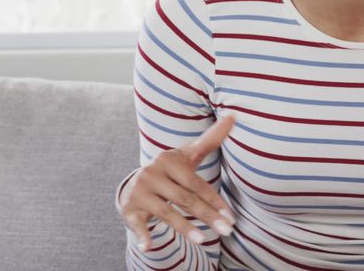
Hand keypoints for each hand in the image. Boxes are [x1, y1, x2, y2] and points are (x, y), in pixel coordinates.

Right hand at [120, 113, 238, 250]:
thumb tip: (234, 116)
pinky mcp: (129, 209)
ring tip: (203, 240)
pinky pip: (138, 223)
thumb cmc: (172, 170)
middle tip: (226, 230)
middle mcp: (152, 174)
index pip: (196, 183)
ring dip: (184, 227)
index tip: (231, 217)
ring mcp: (140, 192)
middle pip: (184, 199)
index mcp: (169, 160)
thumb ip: (211, 139)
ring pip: (166, 212)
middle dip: (207, 215)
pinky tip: (150, 246)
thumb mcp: (189, 155)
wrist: (136, 183)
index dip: (215, 201)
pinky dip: (143, 235)